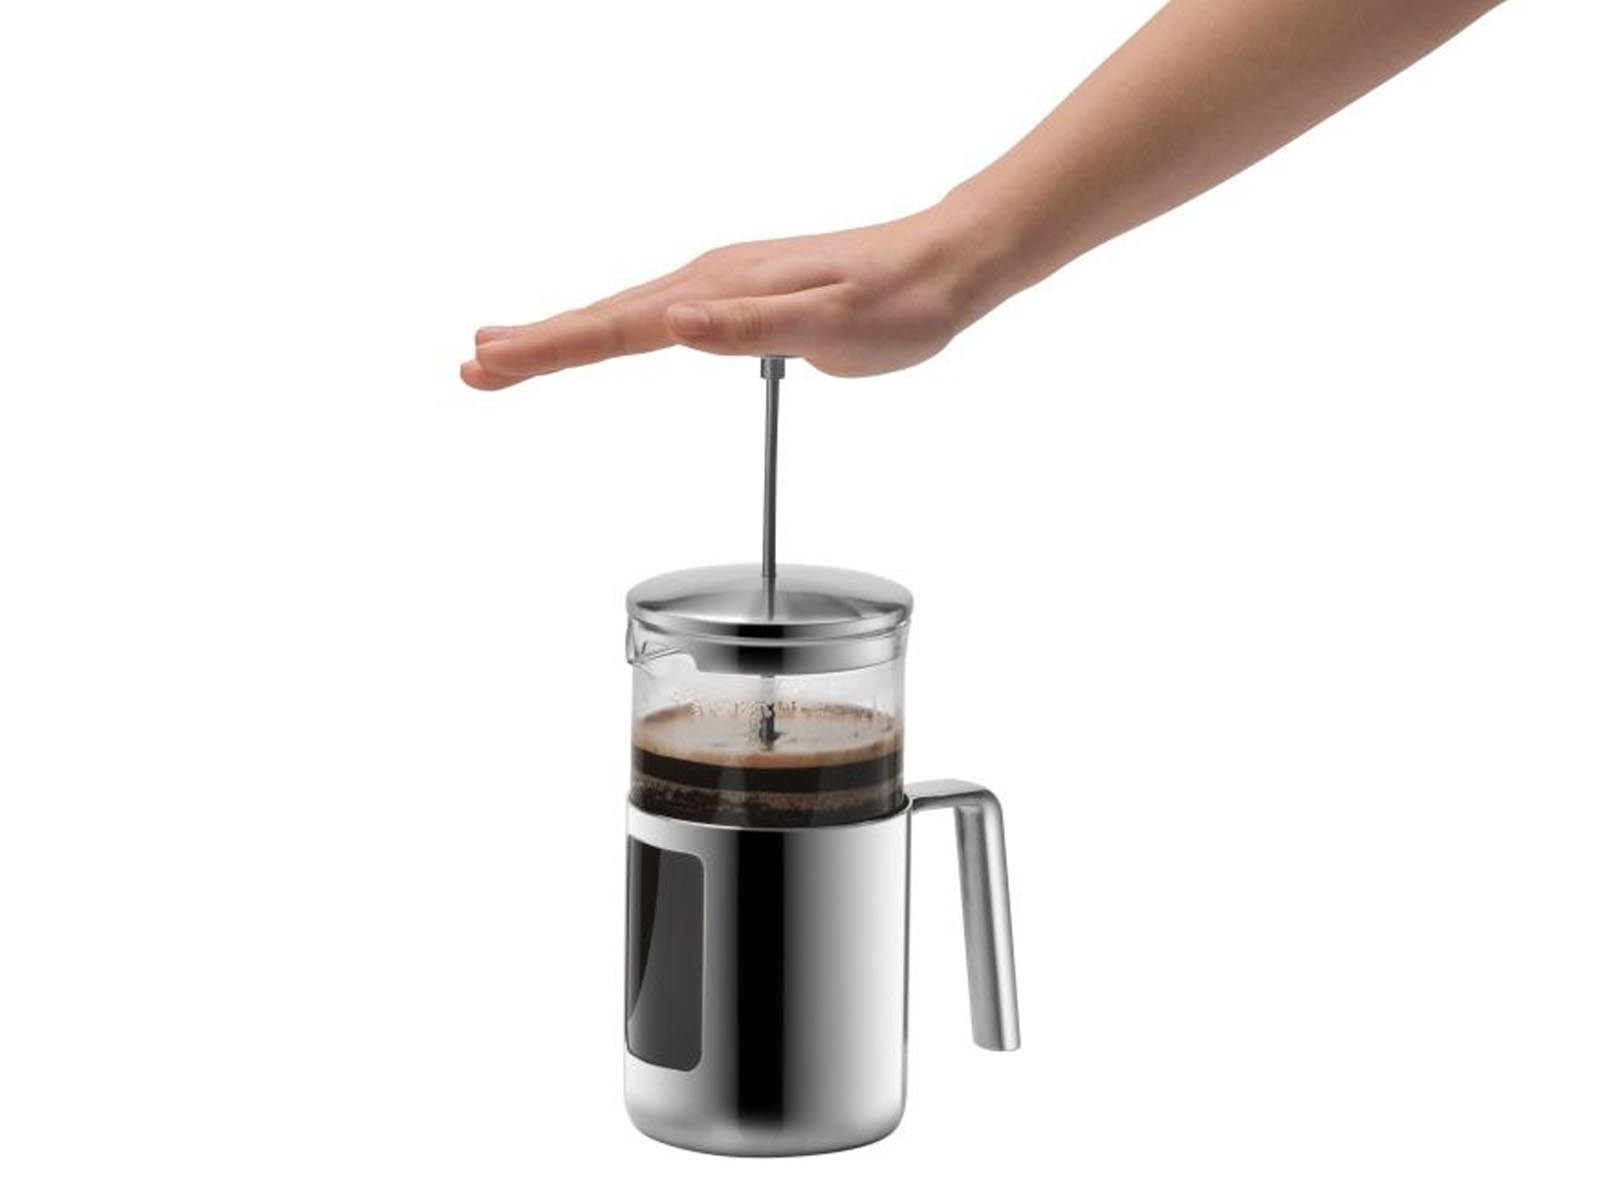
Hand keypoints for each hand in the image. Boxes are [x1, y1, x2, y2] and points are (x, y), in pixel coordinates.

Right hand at [460, 205, 995, 389]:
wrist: (946, 264)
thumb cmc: (901, 303)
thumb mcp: (834, 326)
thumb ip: (752, 330)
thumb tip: (674, 324)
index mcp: (719, 290)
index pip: (617, 329)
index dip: (550, 350)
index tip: (491, 365)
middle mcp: (709, 280)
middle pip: (604, 318)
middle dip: (535, 343)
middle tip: (474, 365)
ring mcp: (720, 283)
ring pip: (623, 314)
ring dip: (562, 334)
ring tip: (507, 348)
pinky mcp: (737, 293)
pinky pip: (653, 314)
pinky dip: (610, 328)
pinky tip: (603, 335)